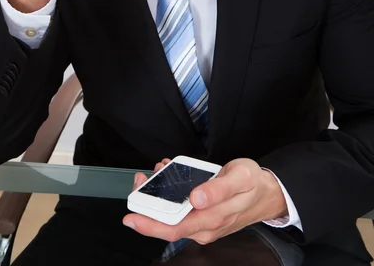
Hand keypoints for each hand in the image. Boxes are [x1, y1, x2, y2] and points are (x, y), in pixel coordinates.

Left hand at [124, 158, 287, 244]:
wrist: (267, 192)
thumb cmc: (253, 184)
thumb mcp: (240, 178)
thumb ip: (219, 189)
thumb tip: (197, 198)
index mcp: (211, 219)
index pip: (174, 228)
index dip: (149, 224)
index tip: (131, 215)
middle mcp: (204, 226)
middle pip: (167, 223)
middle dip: (148, 203)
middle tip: (141, 180)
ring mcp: (202, 222)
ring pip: (171, 215)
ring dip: (159, 194)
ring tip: (157, 171)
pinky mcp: (202, 216)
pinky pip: (180, 209)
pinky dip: (170, 192)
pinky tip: (170, 175)